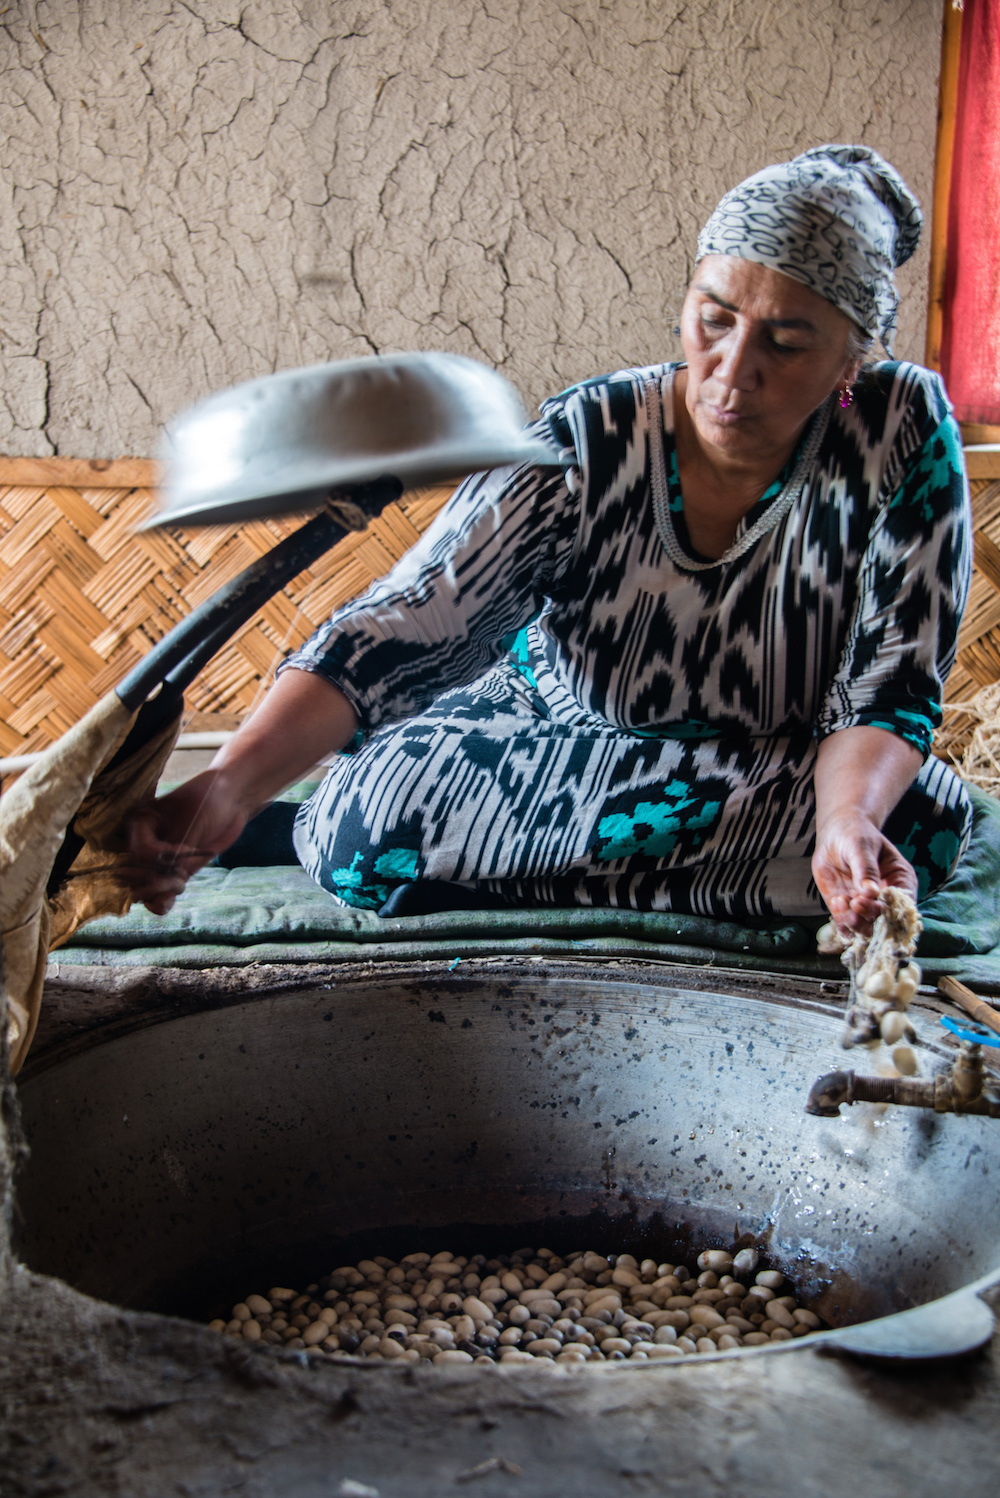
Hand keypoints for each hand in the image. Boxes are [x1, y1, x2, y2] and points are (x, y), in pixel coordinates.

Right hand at [120, 770, 250, 914]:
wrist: (229, 800)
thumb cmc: (209, 800)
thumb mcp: (193, 820)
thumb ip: (181, 848)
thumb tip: (175, 875)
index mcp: (141, 822)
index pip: (140, 851)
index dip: (162, 857)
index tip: (187, 849)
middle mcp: (141, 843)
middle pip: (135, 874)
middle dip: (157, 878)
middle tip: (182, 874)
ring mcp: (154, 861)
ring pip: (141, 889)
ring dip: (159, 891)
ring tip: (179, 884)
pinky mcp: (169, 874)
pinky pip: (155, 897)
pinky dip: (159, 902)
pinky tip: (168, 901)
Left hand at [812, 810, 917, 936]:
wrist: (836, 835)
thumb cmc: (856, 835)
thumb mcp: (862, 846)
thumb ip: (866, 869)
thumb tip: (871, 891)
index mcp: (901, 881)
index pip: (902, 905)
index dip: (888, 909)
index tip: (869, 900)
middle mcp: (886, 899)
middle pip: (885, 921)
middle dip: (869, 916)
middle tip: (854, 901)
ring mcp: (866, 906)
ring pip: (866, 929)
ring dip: (854, 922)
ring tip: (841, 902)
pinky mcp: (848, 910)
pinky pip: (846, 926)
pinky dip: (841, 921)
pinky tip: (836, 901)